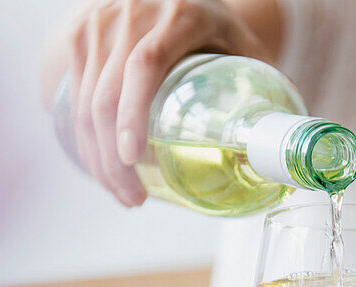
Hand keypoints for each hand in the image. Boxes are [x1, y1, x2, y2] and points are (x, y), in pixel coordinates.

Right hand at [45, 0, 268, 206]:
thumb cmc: (220, 30)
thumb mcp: (247, 49)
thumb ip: (268, 91)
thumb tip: (282, 149)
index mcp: (180, 15)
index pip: (145, 65)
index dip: (134, 113)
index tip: (133, 159)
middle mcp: (133, 13)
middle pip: (107, 95)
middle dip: (113, 159)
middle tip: (135, 199)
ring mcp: (100, 21)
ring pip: (84, 101)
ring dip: (96, 157)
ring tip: (122, 192)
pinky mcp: (80, 33)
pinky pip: (73, 94)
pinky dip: (84, 137)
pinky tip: (101, 165)